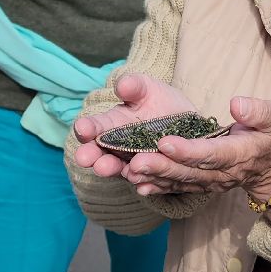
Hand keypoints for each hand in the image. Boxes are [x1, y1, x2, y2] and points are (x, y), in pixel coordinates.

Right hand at [71, 73, 198, 176]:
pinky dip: (146, 185)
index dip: (87, 128)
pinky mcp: (154, 177)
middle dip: (94, 157)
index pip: (94, 128)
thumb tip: (123, 85)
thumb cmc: (160, 103)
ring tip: (123, 169)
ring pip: (124, 171)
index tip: (83, 128)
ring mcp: (134, 165)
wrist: (188, 124)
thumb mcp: (149, 90)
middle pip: (102, 155)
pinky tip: (144, 187)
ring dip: (118, 171)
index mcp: (111, 125)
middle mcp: (117, 149)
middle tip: (86, 158)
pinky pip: (148, 184)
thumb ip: (135, 86)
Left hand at [124, 94, 270, 199]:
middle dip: (162, 167)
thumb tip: (236, 104)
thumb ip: (257, 111)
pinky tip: (137, 185)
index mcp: (239, 154)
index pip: (211, 154)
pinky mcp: (200, 186)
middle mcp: (222, 174)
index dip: (188, 151)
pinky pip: (177, 188)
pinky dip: (158, 187)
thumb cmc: (268, 137)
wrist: (270, 169)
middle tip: (136, 162)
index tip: (164, 143)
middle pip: (189, 171)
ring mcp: (210, 183)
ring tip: (130, 172)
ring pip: (180, 182)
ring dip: (155, 178)